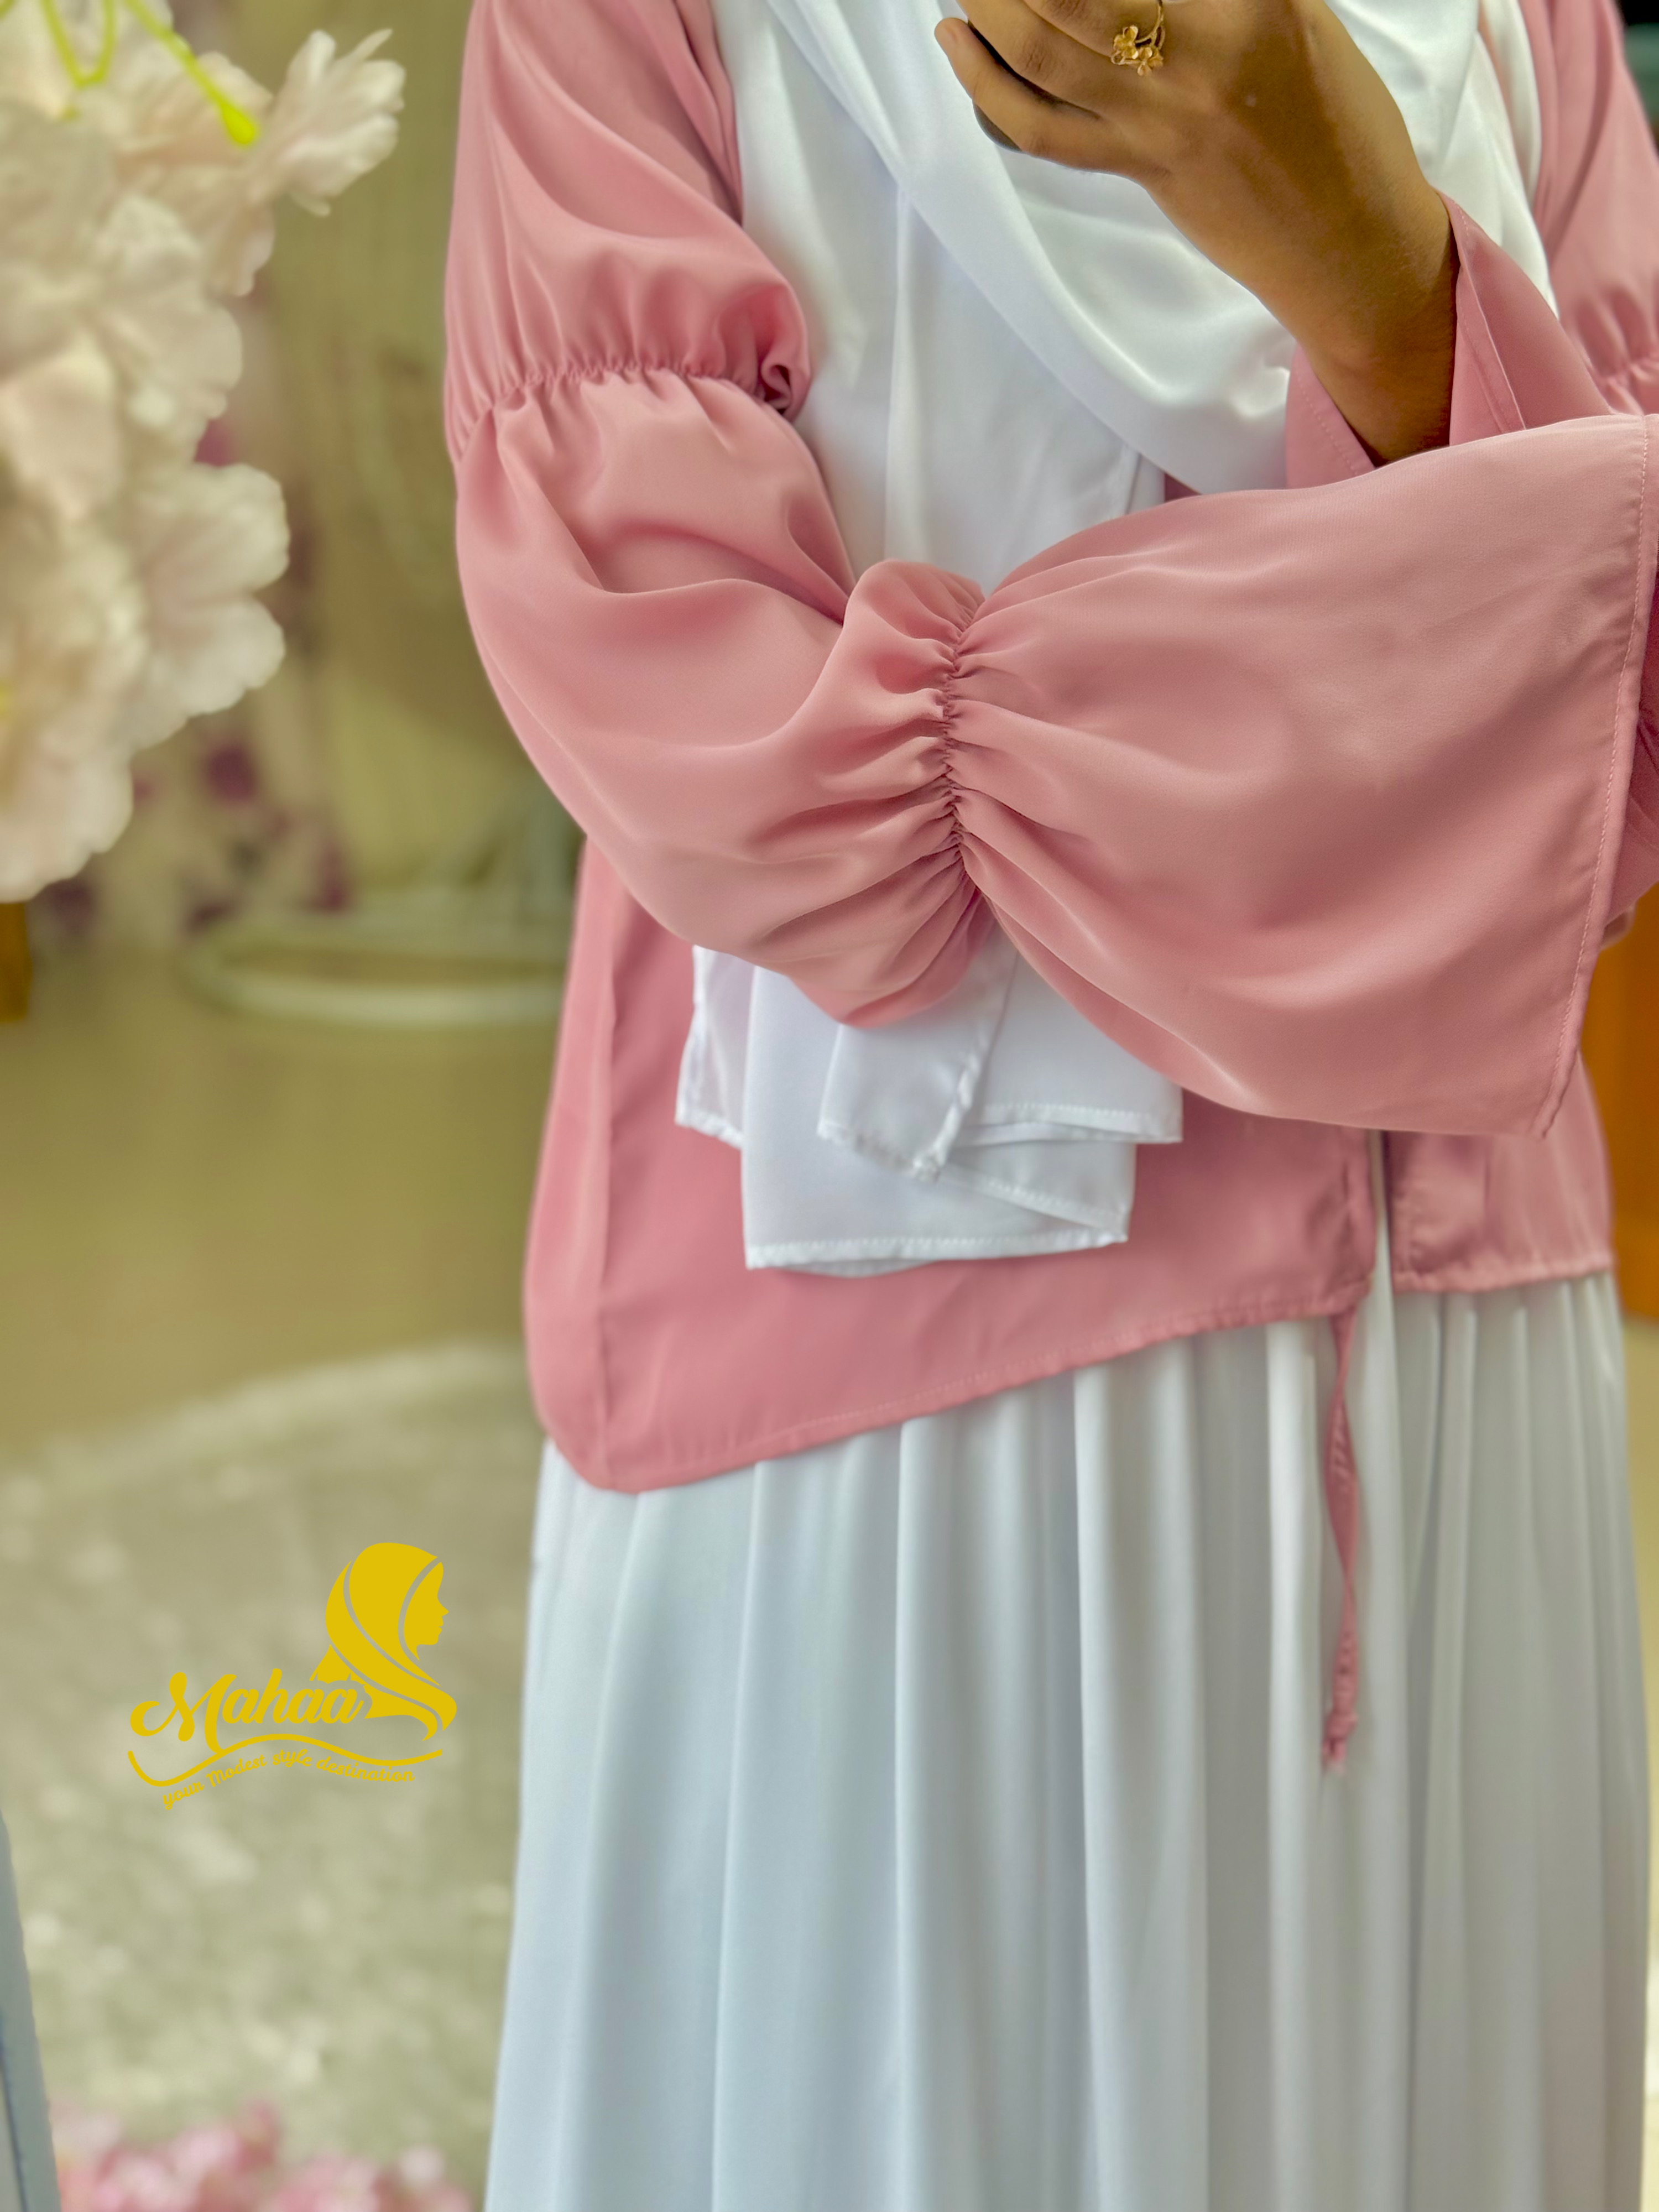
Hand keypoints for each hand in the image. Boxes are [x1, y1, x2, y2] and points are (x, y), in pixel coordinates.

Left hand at [934, 0, 1455, 461]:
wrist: (1347, 241)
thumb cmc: (1338, 124)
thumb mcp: (1300, 20)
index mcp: (1259, 0)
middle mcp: (1203, 51)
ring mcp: (1164, 115)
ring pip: (1045, 50)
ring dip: (990, 5)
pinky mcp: (1141, 166)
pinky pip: (1044, 127)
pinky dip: (987, 85)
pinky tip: (958, 42)